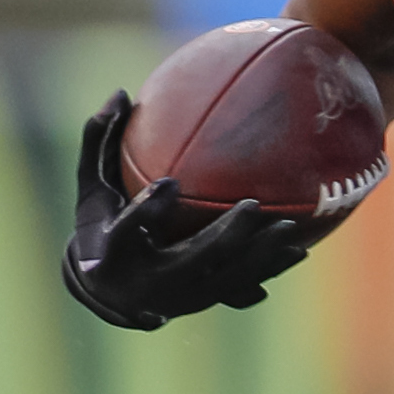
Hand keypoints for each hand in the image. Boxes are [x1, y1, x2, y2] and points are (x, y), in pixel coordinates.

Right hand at [61, 90, 311, 329]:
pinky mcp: (200, 302)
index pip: (128, 229)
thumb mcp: (93, 187)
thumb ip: (99, 142)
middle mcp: (147, 281)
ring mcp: (177, 298)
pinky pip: (239, 288)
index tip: (170, 183)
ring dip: (258, 257)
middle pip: (191, 259)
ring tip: (289, 229)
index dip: (146, 209)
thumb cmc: (101, 224)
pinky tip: (299, 251)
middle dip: (224, 236)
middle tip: (252, 206)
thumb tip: (119, 91)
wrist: (108, 291)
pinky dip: (267, 271)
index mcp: (114, 250)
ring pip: (224, 279)